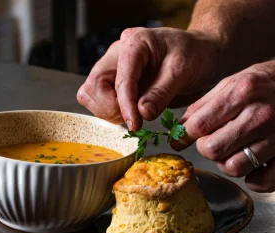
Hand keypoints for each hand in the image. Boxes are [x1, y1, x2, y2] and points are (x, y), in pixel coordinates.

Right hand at [77, 27, 222, 131]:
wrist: (204, 56)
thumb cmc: (196, 55)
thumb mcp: (182, 71)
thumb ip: (160, 93)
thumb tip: (142, 113)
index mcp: (134, 44)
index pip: (119, 78)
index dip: (125, 105)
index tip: (135, 125)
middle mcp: (119, 55)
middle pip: (94, 86)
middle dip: (110, 107)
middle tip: (133, 119)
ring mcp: (118, 70)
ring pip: (92, 95)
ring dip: (109, 111)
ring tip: (134, 116)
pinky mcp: (120, 84)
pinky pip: (102, 101)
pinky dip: (112, 112)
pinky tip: (132, 114)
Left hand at [170, 60, 274, 192]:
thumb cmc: (261, 85)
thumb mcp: (230, 84)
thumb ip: (202, 106)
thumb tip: (180, 128)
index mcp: (240, 94)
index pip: (199, 125)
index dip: (184, 136)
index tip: (179, 140)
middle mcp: (259, 116)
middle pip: (213, 150)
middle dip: (205, 148)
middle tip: (211, 140)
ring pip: (233, 168)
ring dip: (225, 162)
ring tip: (232, 149)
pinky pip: (261, 182)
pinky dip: (252, 178)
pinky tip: (251, 164)